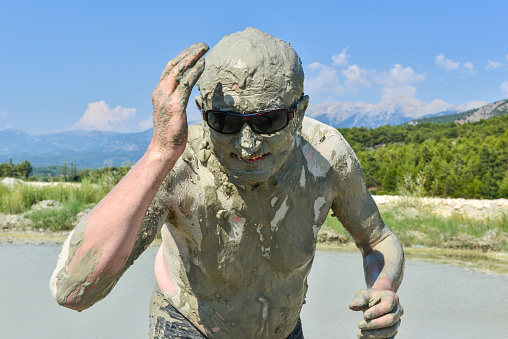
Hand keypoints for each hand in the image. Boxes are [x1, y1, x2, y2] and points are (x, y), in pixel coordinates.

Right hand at [150, 42, 208, 156]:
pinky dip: (194, 72)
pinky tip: (202, 65)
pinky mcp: (175, 106)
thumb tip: (186, 93)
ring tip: (204, 49)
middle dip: (188, 53)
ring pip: (179, 71)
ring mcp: (166, 98)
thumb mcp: (170, 112)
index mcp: (159, 92)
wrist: (162, 148)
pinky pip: (186, 84)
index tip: (193, 49)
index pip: (169, 69)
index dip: (182, 57)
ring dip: (192, 58)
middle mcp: (160, 92)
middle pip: (174, 66)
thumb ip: (175, 100)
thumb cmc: (169, 133)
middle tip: (201, 44)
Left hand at [349, 288, 402, 338]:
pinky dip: (377, 338)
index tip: (364, 315)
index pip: (387, 305)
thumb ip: (358, 300)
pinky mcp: (394, 330)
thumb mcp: (363, 295)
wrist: (376, 302)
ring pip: (390, 331)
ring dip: (374, 334)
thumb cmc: (369, 298)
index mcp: (392, 297)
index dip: (377, 311)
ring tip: (360, 334)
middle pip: (389, 320)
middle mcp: (397, 310)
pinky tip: (365, 338)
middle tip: (359, 325)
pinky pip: (389, 337)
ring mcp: (397, 321)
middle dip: (374, 324)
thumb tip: (352, 306)